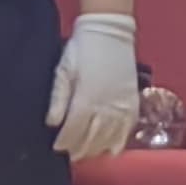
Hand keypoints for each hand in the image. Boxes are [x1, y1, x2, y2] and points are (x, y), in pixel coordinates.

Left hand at [46, 10, 139, 160]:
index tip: (57, 147)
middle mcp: (106, 108)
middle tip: (70, 154)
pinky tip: (111, 148)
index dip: (64, 143)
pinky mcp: (133, 103)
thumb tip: (52, 123)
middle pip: (91, 140)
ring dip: (97, 149)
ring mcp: (121, 107)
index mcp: (86, 100)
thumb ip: (58, 99)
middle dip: (79, 149)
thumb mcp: (63, 70)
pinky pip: (127, 130)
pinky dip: (119, 142)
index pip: (73, 132)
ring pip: (109, 139)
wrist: (109, 30)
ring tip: (87, 152)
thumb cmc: (81, 48)